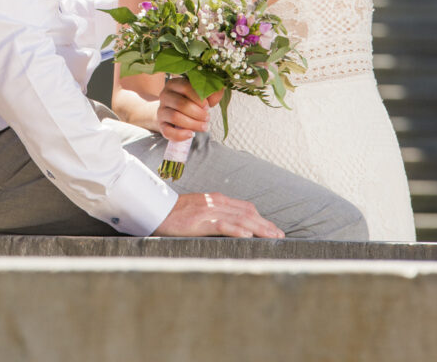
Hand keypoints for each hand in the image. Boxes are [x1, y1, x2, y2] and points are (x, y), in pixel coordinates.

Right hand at [154, 193, 283, 238]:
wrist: (157, 209)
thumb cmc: (177, 213)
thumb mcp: (199, 210)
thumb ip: (215, 214)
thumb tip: (232, 225)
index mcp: (217, 199)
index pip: (245, 207)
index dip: (261, 218)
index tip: (273, 229)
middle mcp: (217, 202)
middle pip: (248, 212)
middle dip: (266, 224)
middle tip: (280, 236)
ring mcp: (209, 211)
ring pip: (240, 218)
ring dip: (259, 228)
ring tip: (272, 237)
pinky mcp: (201, 221)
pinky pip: (223, 225)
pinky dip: (238, 230)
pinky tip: (248, 236)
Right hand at [157, 77, 223, 141]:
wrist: (175, 111)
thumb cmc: (191, 100)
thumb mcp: (201, 93)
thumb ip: (211, 91)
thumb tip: (217, 92)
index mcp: (174, 84)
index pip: (185, 87)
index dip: (198, 98)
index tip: (207, 106)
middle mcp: (165, 95)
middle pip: (180, 104)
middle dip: (197, 113)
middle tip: (208, 118)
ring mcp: (161, 110)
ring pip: (175, 117)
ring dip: (192, 124)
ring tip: (204, 127)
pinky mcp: (160, 125)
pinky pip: (167, 131)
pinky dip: (180, 135)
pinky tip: (191, 134)